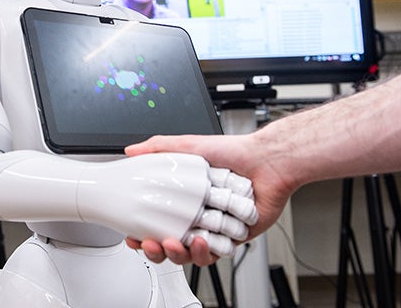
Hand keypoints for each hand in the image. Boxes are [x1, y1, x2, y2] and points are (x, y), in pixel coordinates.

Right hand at [125, 133, 292, 264]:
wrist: (268, 162)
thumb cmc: (234, 151)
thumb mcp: (190, 145)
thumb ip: (160, 147)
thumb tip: (132, 150)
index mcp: (185, 197)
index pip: (157, 220)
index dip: (142, 232)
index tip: (132, 235)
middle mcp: (198, 214)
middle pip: (170, 242)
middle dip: (157, 249)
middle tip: (152, 243)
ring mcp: (215, 227)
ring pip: (190, 252)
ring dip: (179, 253)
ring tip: (177, 242)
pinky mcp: (232, 238)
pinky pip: (215, 254)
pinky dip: (206, 252)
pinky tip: (202, 241)